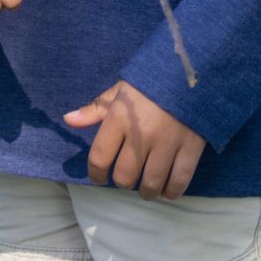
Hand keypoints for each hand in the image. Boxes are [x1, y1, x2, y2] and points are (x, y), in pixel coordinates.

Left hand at [63, 80, 205, 200]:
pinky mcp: (191, 148)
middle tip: (126, 177)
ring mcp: (167, 143)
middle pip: (125, 176)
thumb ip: (96, 109)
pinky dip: (171, 192)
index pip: (100, 156)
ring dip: (146, 191)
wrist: (192, 69)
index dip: (96, 173)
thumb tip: (69, 120)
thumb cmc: (151, 80)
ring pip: (151, 184)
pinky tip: (167, 190)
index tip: (99, 177)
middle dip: (123, 181)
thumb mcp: (121, 89)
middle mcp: (141, 134)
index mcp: (120, 117)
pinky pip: (179, 181)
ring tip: (146, 187)